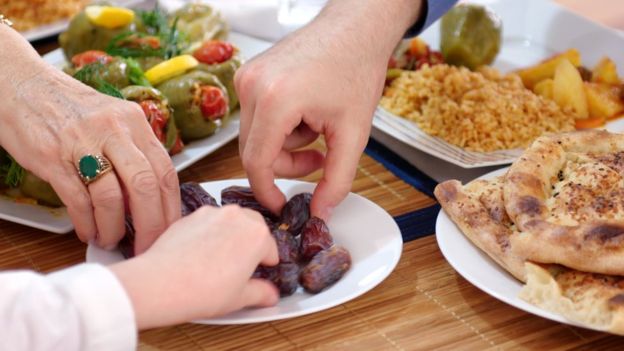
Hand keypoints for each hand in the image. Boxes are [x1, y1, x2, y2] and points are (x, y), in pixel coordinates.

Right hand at [0, 63, 179, 253]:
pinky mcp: (53, 156)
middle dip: (150, 224)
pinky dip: (86, 222)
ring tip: (110, 240)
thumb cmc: (71, 109)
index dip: (170, 207)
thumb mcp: (113, 120)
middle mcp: (113, 129)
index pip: (166, 171)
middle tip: (147, 245)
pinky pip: (77, 199)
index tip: (170, 230)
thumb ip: (134, 153)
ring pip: (111, 196)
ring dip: (113, 227)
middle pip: (145, 185)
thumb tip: (151, 198)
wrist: (22, 86)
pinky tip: (88, 231)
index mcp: (134, 121)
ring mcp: (82, 142)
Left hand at [110, 205, 278, 328]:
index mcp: (258, 235)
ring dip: (230, 235)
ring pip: (230, 221)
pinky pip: (208, 222)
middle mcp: (237, 216)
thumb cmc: (202, 290)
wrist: (161, 284)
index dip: (266, 265)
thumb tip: (269, 294)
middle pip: (254, 227)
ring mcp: (212, 213)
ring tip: (218, 260)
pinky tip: (198, 255)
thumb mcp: (240, 298)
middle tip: (240, 266)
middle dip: (251, 244)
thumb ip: (262, 293)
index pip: (272, 250)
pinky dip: (208, 233)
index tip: (258, 275)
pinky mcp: (190, 215)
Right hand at [235, 25, 386, 219]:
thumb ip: (337, 179)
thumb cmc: (356, 68)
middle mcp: (252, 86)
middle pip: (254, 151)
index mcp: (275, 100)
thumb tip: (321, 211)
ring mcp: (247, 77)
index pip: (257, 163)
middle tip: (320, 158)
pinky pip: (257, 116)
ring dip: (286, 143)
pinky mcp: (249, 73)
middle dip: (287, 164)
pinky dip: (280, 124)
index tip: (282, 205)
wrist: (354, 28)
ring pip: (256, 136)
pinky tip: (306, 110)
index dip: (268, 191)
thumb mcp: (353, 132)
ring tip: (318, 125)